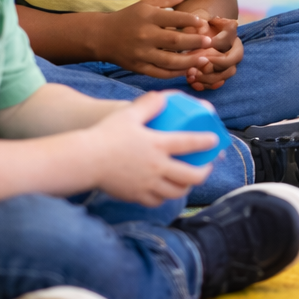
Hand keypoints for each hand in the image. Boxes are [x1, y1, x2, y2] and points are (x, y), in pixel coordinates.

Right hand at [89, 93, 215, 206]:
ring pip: (176, 191)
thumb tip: (164, 97)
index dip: (206, 142)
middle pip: (190, 175)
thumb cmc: (105, 135)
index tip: (215, 140)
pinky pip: (157, 201)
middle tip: (206, 166)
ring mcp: (147, 184)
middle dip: (204, 172)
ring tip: (189, 180)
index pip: (189, 143)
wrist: (84, 160)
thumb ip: (148, 105)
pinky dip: (165, 197)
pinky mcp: (136, 196)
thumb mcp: (128, 115)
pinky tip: (166, 192)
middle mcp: (157, 167)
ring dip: (187, 186)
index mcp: (158, 145)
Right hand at [96, 0, 216, 77]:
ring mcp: (141, 53)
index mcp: (147, 17)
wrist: (101, 37)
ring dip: (189, 61)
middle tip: (209, 42)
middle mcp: (144, 35)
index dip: (189, 20)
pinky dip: (175, 73)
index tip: (202, 22)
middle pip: (174, 40)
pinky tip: (188, 69)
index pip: (173, 18)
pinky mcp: (138, 67)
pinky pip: (160, 73)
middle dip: (194, 41)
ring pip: (169, 60)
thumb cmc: (128, 18)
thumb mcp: (144, 4)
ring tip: (204, 59)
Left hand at [184, 17, 241, 90]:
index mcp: (230, 31)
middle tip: (198, 66)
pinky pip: (217, 83)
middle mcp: (232, 47)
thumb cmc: (194, 23)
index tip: (202, 47)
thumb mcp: (195, 18)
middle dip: (215, 65)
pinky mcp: (219, 73)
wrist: (194, 32)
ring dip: (209, 78)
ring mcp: (228, 62)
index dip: (217, 44)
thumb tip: (201, 26)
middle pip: (232, 60)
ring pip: (226, 74)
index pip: (228, 38)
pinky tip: (192, 83)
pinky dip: (205, 85)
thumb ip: (199, 21)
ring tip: (191, 75)